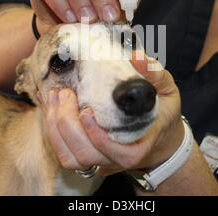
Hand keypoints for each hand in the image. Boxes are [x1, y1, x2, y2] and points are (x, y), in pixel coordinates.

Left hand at [43, 54, 184, 175]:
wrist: (158, 136)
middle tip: (66, 94)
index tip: (88, 113)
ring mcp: (100, 160)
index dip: (99, 138)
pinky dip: (53, 134)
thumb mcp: (166, 91)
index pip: (119, 154)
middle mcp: (117, 158)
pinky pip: (65, 155)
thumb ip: (155, 75)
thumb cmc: (162, 112)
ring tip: (56, 97)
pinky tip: (52, 108)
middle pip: (86, 155)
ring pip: (71, 158)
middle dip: (69, 125)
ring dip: (56, 129)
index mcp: (139, 146)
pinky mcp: (87, 157)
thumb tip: (137, 57)